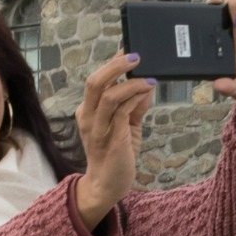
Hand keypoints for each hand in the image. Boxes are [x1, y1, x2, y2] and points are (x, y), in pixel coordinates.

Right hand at [71, 48, 153, 228]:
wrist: (107, 186)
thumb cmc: (116, 155)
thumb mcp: (127, 125)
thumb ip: (134, 105)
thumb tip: (146, 83)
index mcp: (88, 110)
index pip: (97, 79)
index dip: (112, 62)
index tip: (128, 49)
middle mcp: (88, 116)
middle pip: (95, 82)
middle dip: (115, 65)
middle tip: (136, 56)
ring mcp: (97, 128)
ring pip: (108, 95)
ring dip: (130, 81)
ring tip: (148, 76)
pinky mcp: (110, 139)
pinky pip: (121, 112)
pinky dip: (135, 97)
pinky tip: (147, 90)